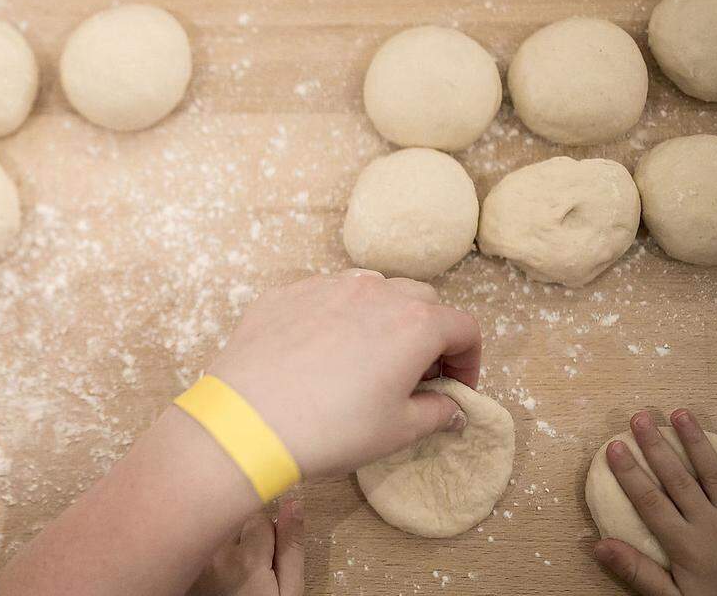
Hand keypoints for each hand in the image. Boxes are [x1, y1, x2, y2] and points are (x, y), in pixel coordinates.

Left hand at [189, 501, 303, 595]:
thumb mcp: (288, 593)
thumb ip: (292, 548)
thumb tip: (295, 504)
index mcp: (246, 557)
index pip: (259, 516)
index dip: (267, 535)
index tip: (267, 556)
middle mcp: (213, 552)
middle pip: (231, 520)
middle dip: (241, 534)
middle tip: (247, 566)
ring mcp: (193, 560)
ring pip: (212, 531)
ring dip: (220, 542)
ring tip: (228, 572)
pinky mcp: (183, 569)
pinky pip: (193, 545)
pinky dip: (201, 552)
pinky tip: (212, 576)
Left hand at [207, 269, 480, 478]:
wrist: (249, 421)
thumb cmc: (331, 428)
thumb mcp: (397, 431)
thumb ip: (437, 413)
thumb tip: (452, 409)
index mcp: (414, 322)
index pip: (463, 327)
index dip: (468, 359)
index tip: (454, 387)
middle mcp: (374, 291)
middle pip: (421, 301)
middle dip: (428, 335)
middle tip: (415, 375)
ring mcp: (326, 286)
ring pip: (371, 291)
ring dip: (382, 319)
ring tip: (367, 360)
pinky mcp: (286, 293)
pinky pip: (324, 296)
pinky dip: (336, 318)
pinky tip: (321, 355)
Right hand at [593, 410, 716, 595]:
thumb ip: (639, 572)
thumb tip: (599, 545)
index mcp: (686, 546)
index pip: (650, 502)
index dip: (629, 473)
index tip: (613, 447)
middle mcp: (712, 526)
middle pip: (678, 479)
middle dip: (657, 446)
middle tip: (640, 417)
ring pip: (714, 473)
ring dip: (696, 442)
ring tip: (680, 413)